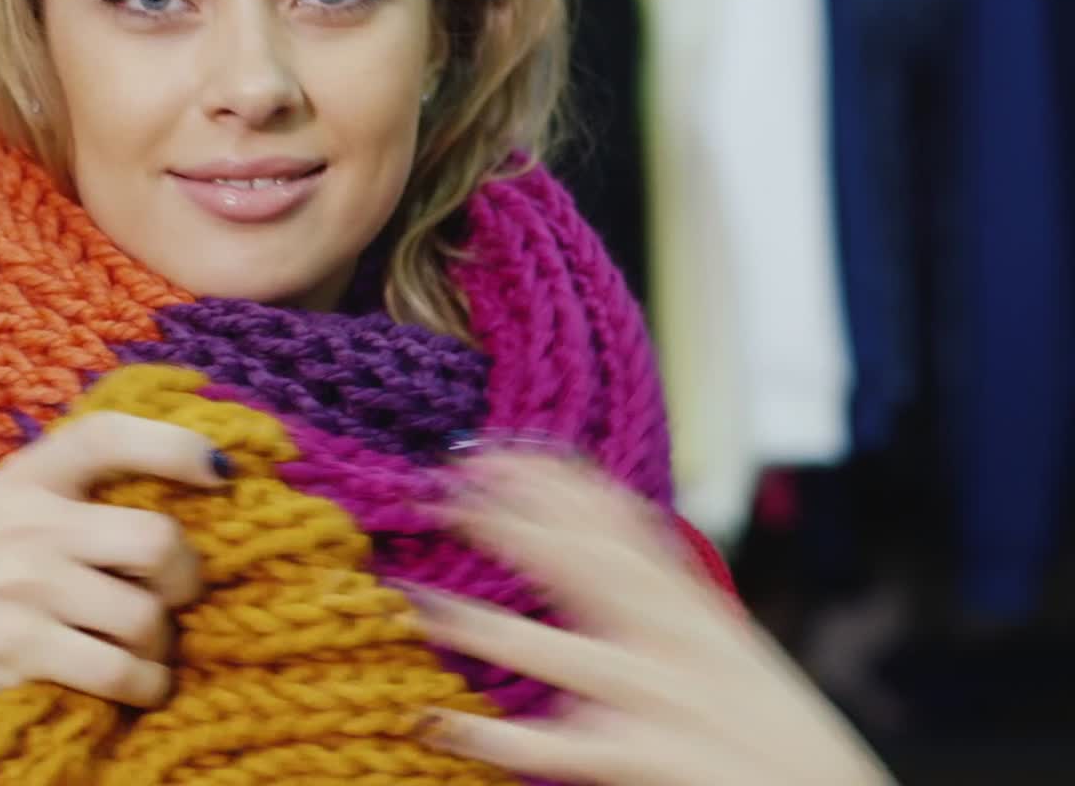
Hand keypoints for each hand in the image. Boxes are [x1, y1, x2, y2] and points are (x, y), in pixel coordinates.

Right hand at [0, 412, 229, 785]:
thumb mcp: (7, 503)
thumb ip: (74, 493)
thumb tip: (181, 487)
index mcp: (31, 477)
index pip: (109, 437)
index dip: (175, 444)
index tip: (220, 468)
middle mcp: (34, 523)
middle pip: (155, 539)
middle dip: (187, 575)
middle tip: (183, 593)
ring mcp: (27, 586)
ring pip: (144, 613)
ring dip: (164, 642)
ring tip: (157, 651)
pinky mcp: (20, 647)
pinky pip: (115, 667)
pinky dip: (142, 684)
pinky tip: (139, 687)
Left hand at [414, 454, 894, 785]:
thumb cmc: (782, 739)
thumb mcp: (732, 652)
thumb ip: (673, 605)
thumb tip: (617, 560)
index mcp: (695, 610)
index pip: (619, 523)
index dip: (553, 481)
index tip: (494, 448)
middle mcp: (683, 642)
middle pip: (586, 564)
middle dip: (512, 521)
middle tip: (443, 488)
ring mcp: (671, 701)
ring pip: (566, 652)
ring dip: (488, 626)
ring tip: (420, 602)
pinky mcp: (663, 761)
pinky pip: (571, 750)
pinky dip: (508, 741)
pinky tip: (452, 725)